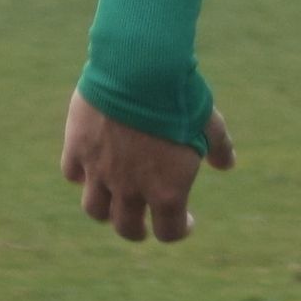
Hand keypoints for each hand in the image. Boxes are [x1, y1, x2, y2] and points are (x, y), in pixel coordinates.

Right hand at [61, 92, 231, 243]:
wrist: (139, 68)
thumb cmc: (179, 96)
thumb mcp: (208, 123)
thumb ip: (219, 147)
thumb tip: (228, 164)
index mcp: (167, 190)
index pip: (168, 232)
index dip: (177, 230)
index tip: (183, 221)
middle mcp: (131, 188)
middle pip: (127, 228)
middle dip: (136, 229)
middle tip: (141, 222)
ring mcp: (100, 170)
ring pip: (94, 209)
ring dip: (105, 209)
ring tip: (113, 199)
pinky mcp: (77, 148)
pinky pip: (73, 174)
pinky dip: (81, 175)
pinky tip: (91, 165)